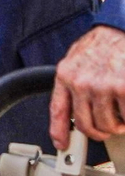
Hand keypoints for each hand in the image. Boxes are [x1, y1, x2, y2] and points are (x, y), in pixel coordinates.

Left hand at [52, 26, 124, 145]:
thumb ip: (74, 84)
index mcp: (66, 75)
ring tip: (122, 110)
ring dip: (119, 124)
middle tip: (110, 126)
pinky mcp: (122, 88)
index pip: (58, 110)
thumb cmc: (102, 45)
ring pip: (108, 125)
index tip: (62, 145)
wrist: (120, 29)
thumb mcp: (77, 61)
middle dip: (100, 131)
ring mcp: (102, 86)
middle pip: (87, 126)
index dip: (58, 131)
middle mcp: (81, 82)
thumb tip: (74, 111)